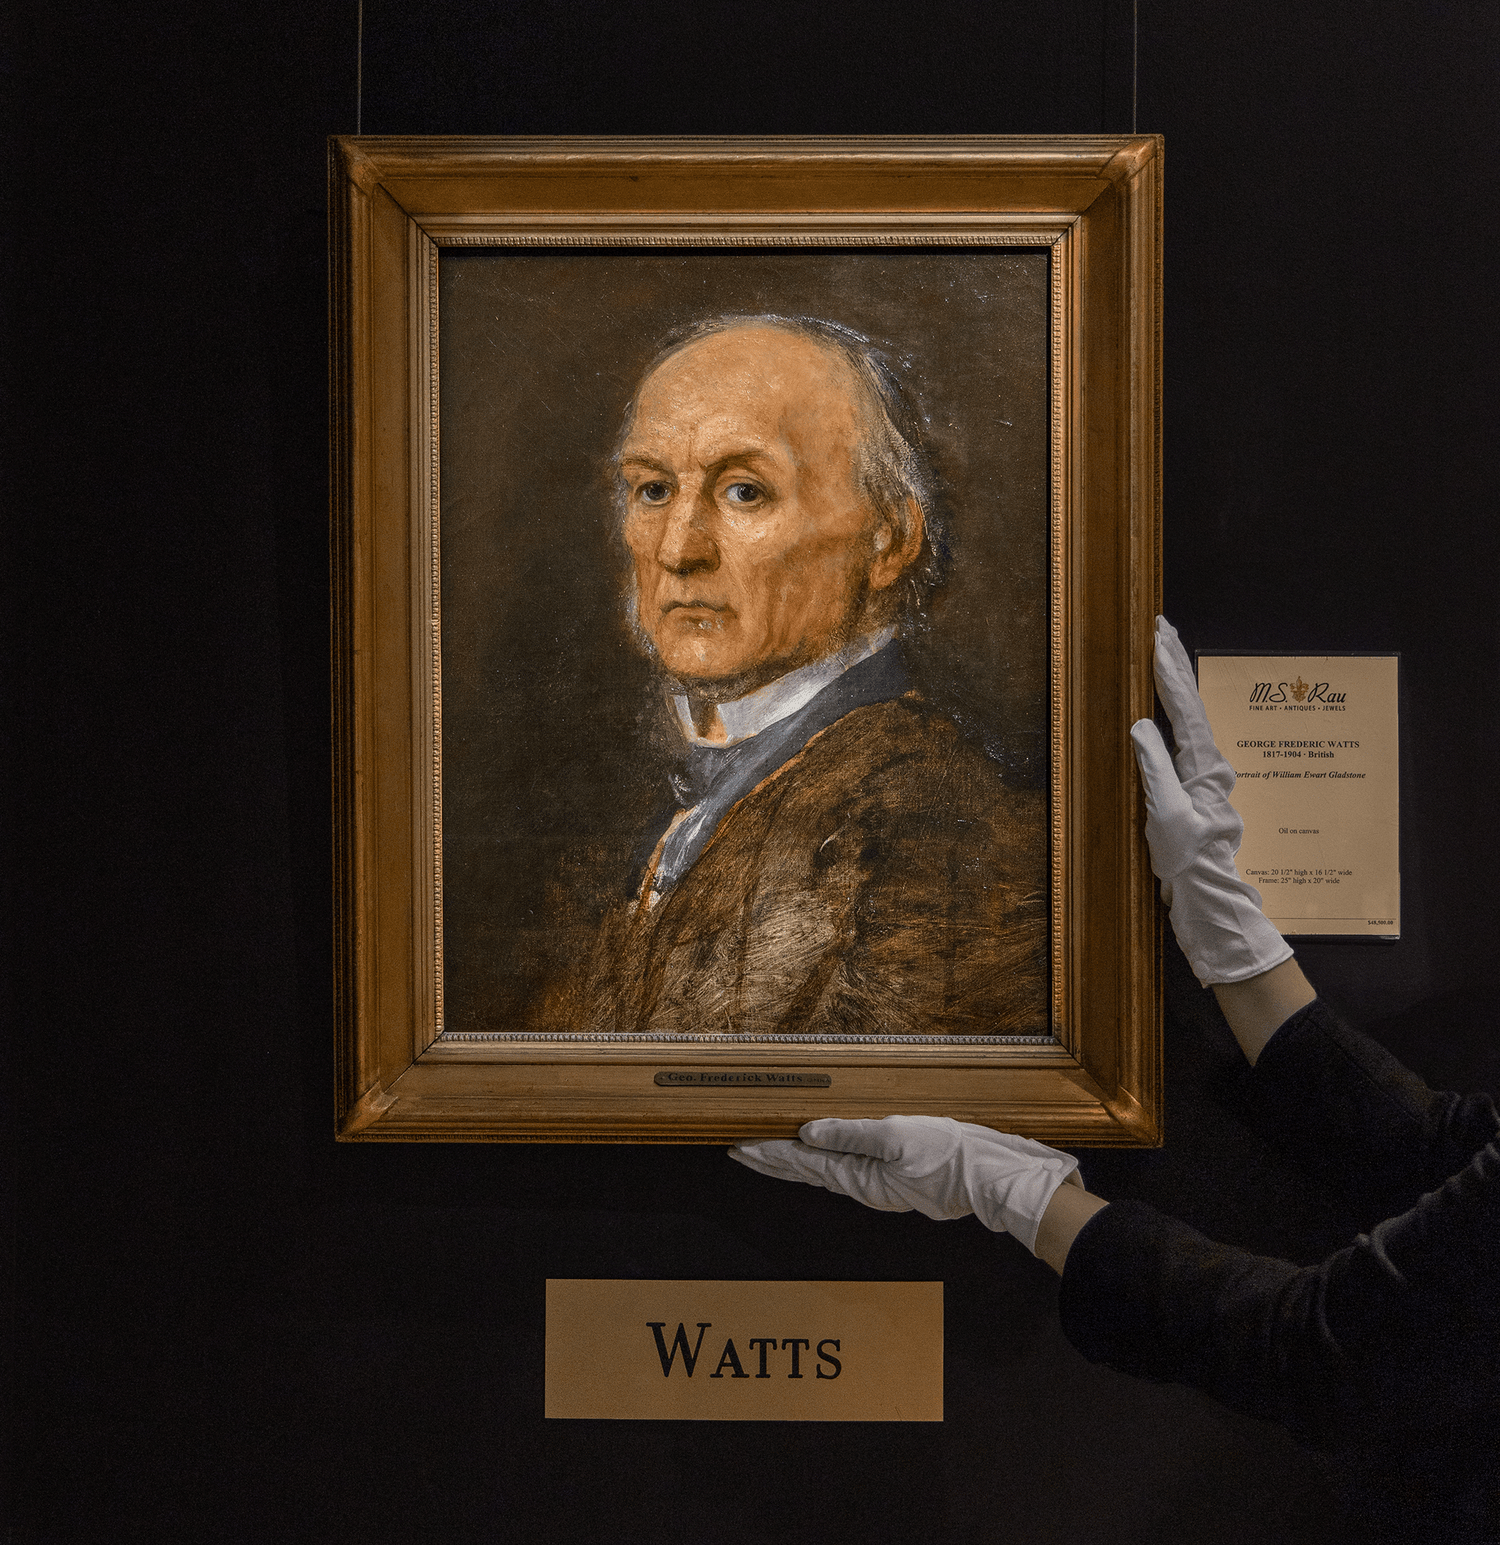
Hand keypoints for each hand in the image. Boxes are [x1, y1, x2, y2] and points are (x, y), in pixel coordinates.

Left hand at [728, 1115, 1080, 1254]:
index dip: (770, 1154)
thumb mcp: (897, 1136)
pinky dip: (825, 1160)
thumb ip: (850, 1135)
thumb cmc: (950, 1155)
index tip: (739, 1146)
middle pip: (808, 1171)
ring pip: (826, 1171)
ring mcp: (881, 1184)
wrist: (993, 1176)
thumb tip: (807, 1132)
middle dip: (773, 1159)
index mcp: (861, 1178)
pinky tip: (822, 1155)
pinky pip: (848, 1168)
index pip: (804, 1164)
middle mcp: (865, 1186)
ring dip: (795, 1161)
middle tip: (739, 1150)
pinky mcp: (896, 1179)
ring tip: (768, 1152)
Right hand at [1130, 616, 1292, 986]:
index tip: (1158, 637)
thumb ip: (1154, 768)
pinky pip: (1184, 739)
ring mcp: (1204, 778)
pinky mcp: (1195, 791)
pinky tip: (1166, 710)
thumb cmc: (1188, 862)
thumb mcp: (1164, 815)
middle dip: (1177, 665)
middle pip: (1192, 705)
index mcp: (1204, 767)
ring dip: (1176, 685)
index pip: (1185, 708)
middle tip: (1163, 629)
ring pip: (1190, 718)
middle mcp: (1210, 766)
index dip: (1170, 671)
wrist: (1209, 899)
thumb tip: (1142, 725)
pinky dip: (1174, 713)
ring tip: (1164, 655)